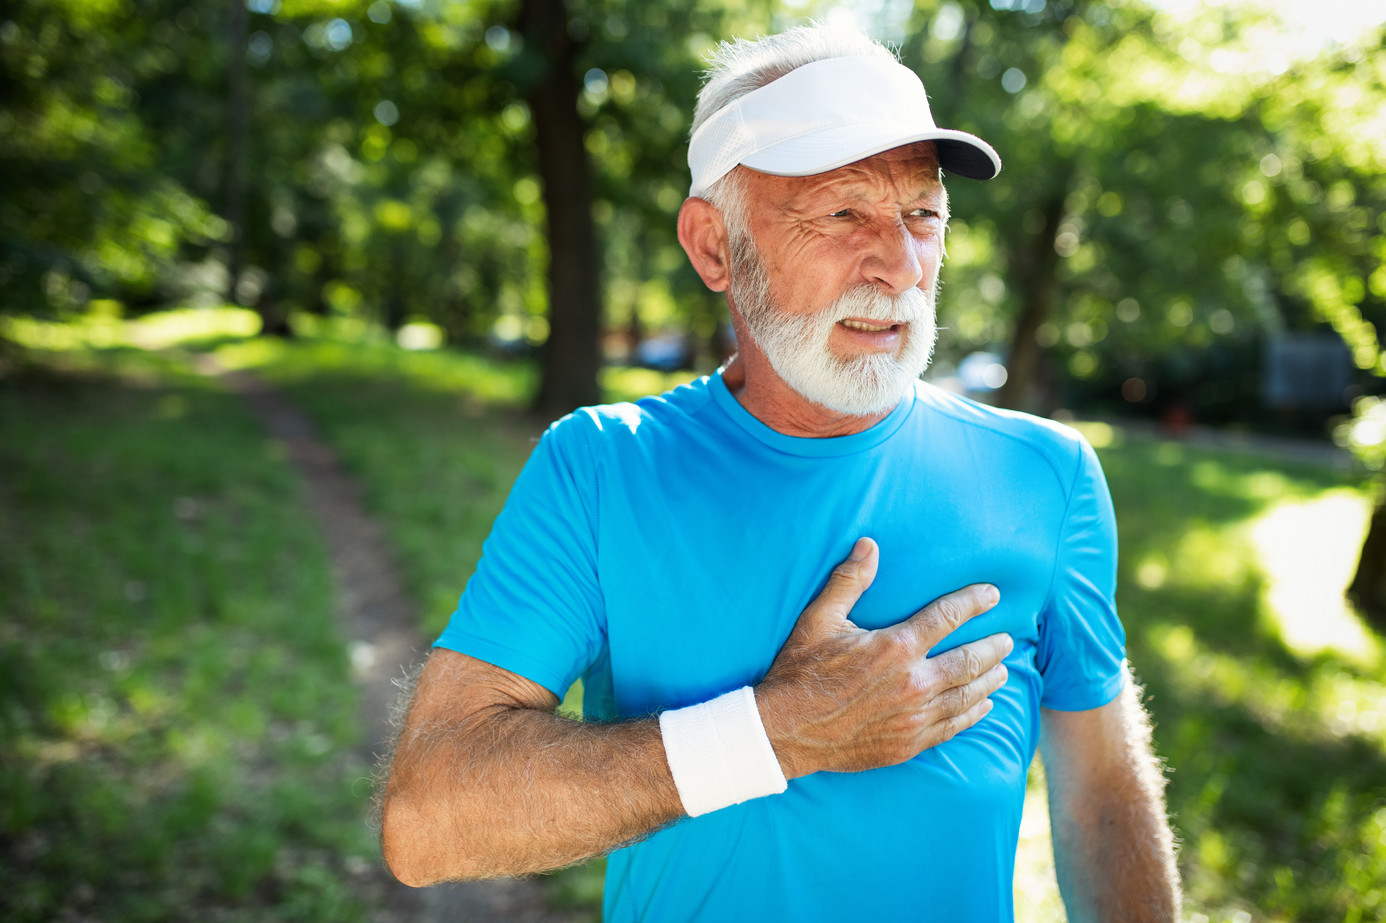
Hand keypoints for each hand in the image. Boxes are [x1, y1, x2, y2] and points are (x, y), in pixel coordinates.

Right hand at [755, 537, 1011, 777]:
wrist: (788, 732)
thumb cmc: (801, 671)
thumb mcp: (818, 619)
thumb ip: (849, 581)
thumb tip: (870, 545)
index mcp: (895, 647)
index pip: (947, 617)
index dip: (973, 603)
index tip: (992, 595)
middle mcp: (914, 682)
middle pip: (969, 660)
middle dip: (992, 646)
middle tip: (1007, 638)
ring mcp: (915, 717)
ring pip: (967, 695)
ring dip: (989, 680)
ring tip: (1003, 669)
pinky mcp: (909, 743)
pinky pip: (953, 727)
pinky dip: (973, 714)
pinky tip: (984, 706)